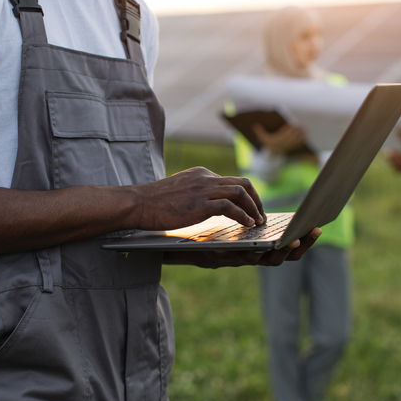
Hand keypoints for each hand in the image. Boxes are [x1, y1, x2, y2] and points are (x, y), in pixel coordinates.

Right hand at [133, 167, 265, 230]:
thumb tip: (209, 205)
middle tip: (262, 215)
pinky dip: (243, 216)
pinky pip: (230, 208)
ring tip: (259, 222)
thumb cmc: (155, 202)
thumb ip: (197, 193)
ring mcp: (204, 190)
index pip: (232, 182)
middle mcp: (206, 178)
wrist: (138, 203)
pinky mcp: (200, 204)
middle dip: (257, 200)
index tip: (252, 209)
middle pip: (243, 184)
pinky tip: (247, 225)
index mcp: (202, 174)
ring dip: (254, 209)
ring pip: (241, 193)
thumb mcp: (181, 191)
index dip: (246, 196)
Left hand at [164, 227, 321, 268]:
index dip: (302, 239)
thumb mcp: (226, 222)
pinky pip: (248, 257)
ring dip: (285, 250)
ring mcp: (239, 259)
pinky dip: (260, 252)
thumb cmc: (201, 232)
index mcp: (254, 246)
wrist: (173, 241)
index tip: (317, 226)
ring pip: (270, 260)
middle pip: (284, 255)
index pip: (284, 244)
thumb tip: (259, 203)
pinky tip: (269, 242)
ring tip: (296, 238)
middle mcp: (250, 255)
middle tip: (316, 230)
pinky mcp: (225, 259)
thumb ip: (243, 215)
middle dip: (302, 245)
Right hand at [252, 123, 305, 154]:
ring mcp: (289, 145)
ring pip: (296, 140)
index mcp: (277, 141)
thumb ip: (259, 131)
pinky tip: (305, 132)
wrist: (273, 151)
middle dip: (295, 131)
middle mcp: (283, 144)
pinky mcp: (293, 146)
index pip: (282, 136)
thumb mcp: (262, 137)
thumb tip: (254, 125)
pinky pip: (299, 142)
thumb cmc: (268, 141)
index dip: (286, 130)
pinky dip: (302, 138)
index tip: (290, 124)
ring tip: (303, 127)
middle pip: (291, 137)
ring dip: (300, 134)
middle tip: (298, 124)